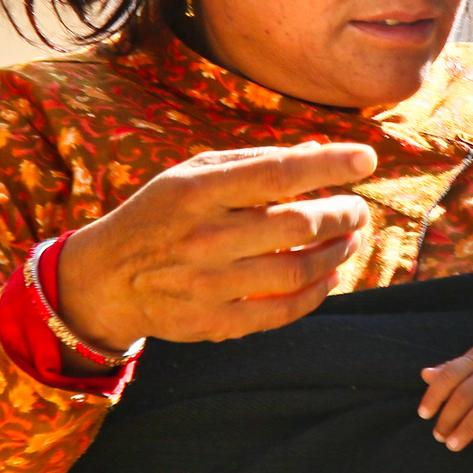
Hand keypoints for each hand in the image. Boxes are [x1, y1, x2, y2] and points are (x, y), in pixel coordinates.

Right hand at [56, 142, 376, 352]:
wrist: (105, 279)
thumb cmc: (159, 215)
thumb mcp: (191, 174)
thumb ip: (252, 161)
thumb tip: (317, 150)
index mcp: (198, 191)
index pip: (277, 173)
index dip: (329, 165)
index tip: (367, 158)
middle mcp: (204, 236)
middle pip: (297, 225)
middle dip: (342, 214)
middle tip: (357, 209)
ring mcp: (209, 284)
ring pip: (297, 270)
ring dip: (337, 253)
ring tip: (350, 240)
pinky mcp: (213, 322)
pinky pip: (282, 312)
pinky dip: (317, 293)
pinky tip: (330, 276)